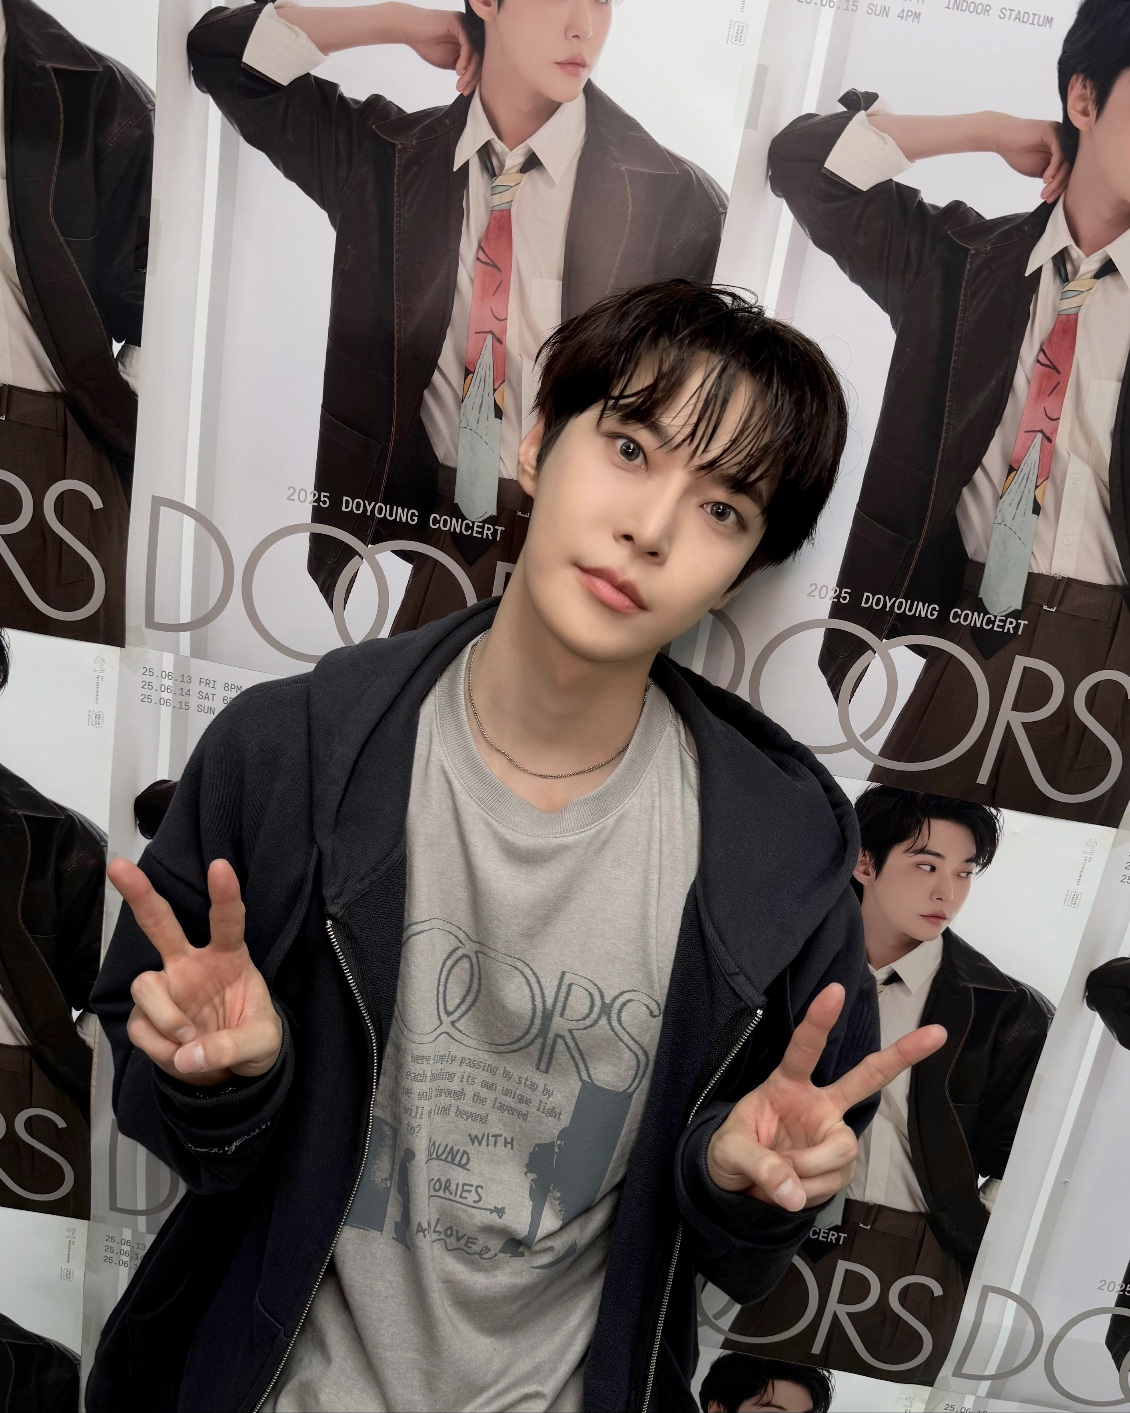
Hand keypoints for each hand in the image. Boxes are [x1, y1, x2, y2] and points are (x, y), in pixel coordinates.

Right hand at [109, 857, 282, 1087]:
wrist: (229, 1074)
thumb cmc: (252, 1041)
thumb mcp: (261, 1045)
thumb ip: (233, 1046)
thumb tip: (188, 1054)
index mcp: (229, 957)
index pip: (227, 922)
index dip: (224, 894)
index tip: (220, 865)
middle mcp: (191, 964)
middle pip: (161, 922)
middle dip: (140, 894)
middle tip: (119, 866)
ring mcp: (166, 987)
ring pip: (145, 984)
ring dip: (166, 1017)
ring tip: (188, 1040)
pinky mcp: (145, 1016)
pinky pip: (140, 1026)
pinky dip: (159, 1047)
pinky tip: (179, 1055)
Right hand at [396, 5, 480, 95]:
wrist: (410, 30)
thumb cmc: (427, 44)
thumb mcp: (449, 61)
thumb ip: (462, 68)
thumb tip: (474, 82)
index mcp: (468, 41)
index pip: (478, 61)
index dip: (474, 79)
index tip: (466, 92)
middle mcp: (469, 32)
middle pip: (479, 58)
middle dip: (472, 78)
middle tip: (464, 90)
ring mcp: (465, 26)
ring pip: (475, 53)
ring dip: (469, 72)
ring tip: (460, 84)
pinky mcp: (459, 23)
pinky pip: (468, 45)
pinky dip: (465, 60)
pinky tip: (458, 71)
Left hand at [706, 983, 946, 1211]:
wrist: (736, 1186)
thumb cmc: (731, 1152)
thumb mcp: (729, 1152)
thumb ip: (759, 1166)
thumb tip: (793, 1193)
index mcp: (786, 1084)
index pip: (804, 1048)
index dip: (819, 1020)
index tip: (834, 990)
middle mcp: (818, 1104)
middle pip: (866, 1077)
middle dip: (902, 1055)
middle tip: (937, 1033)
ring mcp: (833, 1133)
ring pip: (841, 1150)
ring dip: (809, 1170)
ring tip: (779, 1178)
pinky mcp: (839, 1165)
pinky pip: (832, 1181)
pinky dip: (808, 1192)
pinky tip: (791, 1189)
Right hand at [990, 114, 1068, 202]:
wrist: (1002, 138)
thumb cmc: (1017, 153)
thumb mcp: (1038, 169)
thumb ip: (1050, 175)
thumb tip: (1061, 190)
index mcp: (1061, 148)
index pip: (1067, 170)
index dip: (1060, 187)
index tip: (1049, 199)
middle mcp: (1064, 140)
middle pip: (1069, 167)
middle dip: (1059, 186)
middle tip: (1048, 198)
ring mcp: (1060, 135)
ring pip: (1066, 162)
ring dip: (1056, 181)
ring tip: (1045, 192)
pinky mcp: (1053, 132)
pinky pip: (1060, 154)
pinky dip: (1053, 169)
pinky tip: (1045, 179)